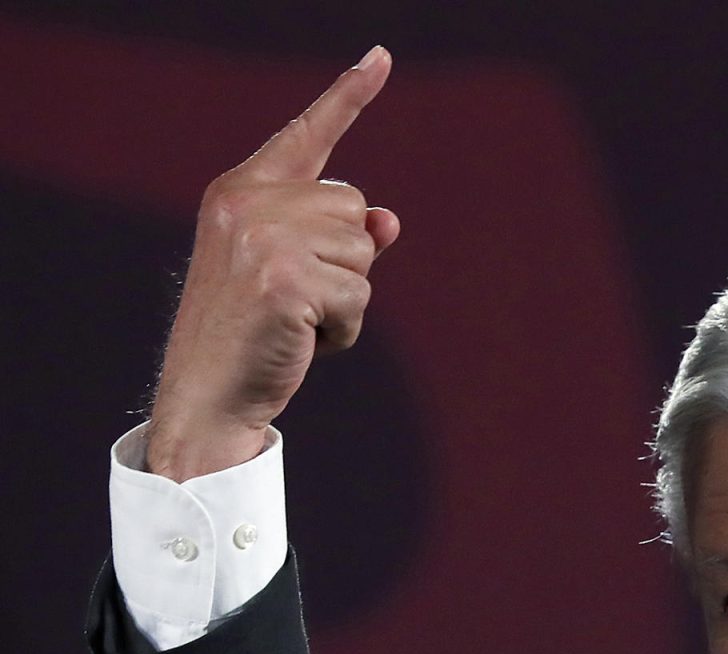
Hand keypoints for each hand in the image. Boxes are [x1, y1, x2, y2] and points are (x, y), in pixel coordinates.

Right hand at [146, 45, 399, 480]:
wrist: (207, 391)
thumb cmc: (253, 333)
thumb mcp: (295, 272)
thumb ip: (339, 238)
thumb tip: (389, 220)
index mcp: (241, 190)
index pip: (307, 135)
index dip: (349, 95)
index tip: (382, 57)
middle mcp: (248, 201)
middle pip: (356, 209)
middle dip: (346, 262)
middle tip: (296, 299)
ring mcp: (264, 238)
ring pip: (364, 254)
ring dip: (347, 300)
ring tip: (297, 320)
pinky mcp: (285, 279)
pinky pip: (359, 296)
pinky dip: (345, 329)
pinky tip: (304, 340)